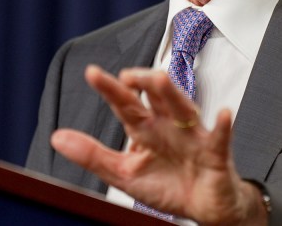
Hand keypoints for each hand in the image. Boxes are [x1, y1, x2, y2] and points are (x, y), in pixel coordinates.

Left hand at [51, 65, 266, 224]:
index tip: (92, 73)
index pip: (126, 105)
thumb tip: (57, 137)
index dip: (110, 90)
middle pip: (157, 98)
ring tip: (160, 80)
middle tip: (129, 75)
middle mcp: (169, 127)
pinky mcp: (215, 153)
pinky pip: (219, 138)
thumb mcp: (124, 173)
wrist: (203, 208)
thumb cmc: (167, 186)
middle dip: (144, 83)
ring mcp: (193, 137)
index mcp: (146, 130)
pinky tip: (224, 115)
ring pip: (184, 109)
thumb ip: (92, 155)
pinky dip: (223, 126)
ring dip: (173, 95)